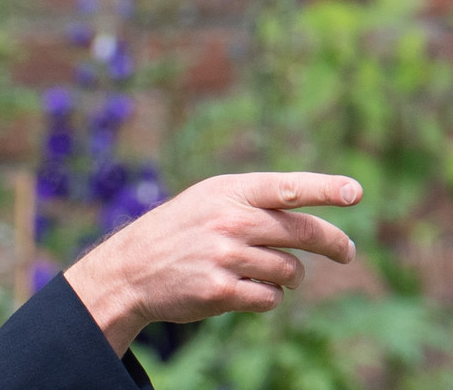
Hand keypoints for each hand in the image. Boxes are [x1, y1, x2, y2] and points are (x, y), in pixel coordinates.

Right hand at [63, 172, 361, 354]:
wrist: (130, 269)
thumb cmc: (178, 231)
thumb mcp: (208, 201)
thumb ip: (254, 202)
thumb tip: (313, 222)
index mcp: (228, 192)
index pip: (286, 186)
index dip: (324, 188)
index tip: (355, 192)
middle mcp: (229, 220)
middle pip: (303, 233)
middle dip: (334, 244)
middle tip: (347, 252)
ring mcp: (225, 256)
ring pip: (290, 270)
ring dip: (288, 276)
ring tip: (263, 273)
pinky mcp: (221, 291)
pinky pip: (271, 298)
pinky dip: (267, 298)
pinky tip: (245, 291)